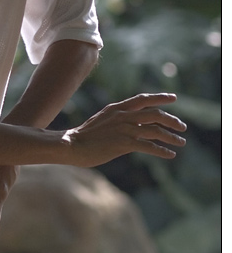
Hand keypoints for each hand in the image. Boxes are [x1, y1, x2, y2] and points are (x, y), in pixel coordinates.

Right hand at [63, 93, 186, 167]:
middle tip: (182, 127)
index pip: (142, 99)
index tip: (173, 98)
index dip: (159, 97)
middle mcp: (123, 115)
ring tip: (180, 142)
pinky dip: (162, 150)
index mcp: (117, 108)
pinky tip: (169, 154)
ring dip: (171, 136)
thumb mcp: (102, 121)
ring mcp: (124, 129)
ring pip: (155, 130)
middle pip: (154, 114)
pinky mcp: (124, 143)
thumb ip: (116, 120)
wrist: (71, 145)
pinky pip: (149, 146)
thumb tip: (129, 125)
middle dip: (171, 119)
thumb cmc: (83, 136)